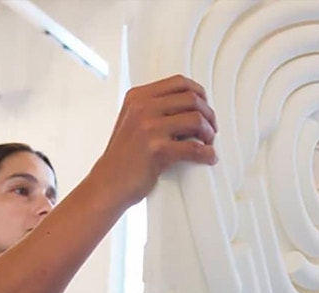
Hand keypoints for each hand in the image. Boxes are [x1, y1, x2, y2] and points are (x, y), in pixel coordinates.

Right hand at [93, 75, 217, 206]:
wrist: (108, 183)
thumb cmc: (122, 157)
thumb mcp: (132, 121)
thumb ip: (153, 108)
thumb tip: (188, 106)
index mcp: (138, 97)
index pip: (179, 82)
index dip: (199, 93)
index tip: (205, 106)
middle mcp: (143, 108)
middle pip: (191, 99)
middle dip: (208, 114)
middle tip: (210, 129)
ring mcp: (149, 128)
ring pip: (196, 119)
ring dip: (209, 132)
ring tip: (208, 143)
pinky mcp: (157, 150)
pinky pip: (194, 148)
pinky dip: (207, 153)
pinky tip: (208, 157)